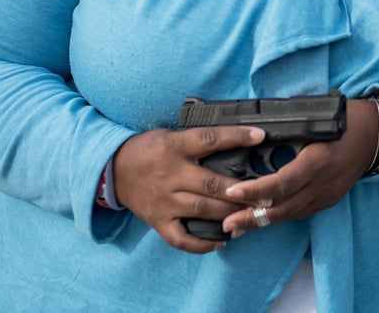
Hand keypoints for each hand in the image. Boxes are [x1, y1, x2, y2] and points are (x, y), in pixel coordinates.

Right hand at [112, 125, 266, 252]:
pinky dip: (202, 243)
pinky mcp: (158, 220)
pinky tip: (222, 242)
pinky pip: (180, 237)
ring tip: (251, 216)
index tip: (260, 136)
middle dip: (241, 191)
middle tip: (266, 196)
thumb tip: (237, 142)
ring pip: (202, 210)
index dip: (236, 137)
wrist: (112, 170)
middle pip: (211, 183)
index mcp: (175, 147)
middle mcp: (171, 174)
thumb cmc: (148, 149)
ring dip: (229, 215)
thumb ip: (198, 141)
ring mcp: (164, 200)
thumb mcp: (171, 135)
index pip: (209, 140)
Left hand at [219, 94, 378, 237]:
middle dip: (253, 217)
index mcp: (318, 160)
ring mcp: (327, 195)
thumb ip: (286, 132)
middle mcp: (323, 183)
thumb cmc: (344, 120)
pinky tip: (260, 218)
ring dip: (262, 222)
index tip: (231, 193)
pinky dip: (278, 217)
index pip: (283, 183)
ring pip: (291, 215)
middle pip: (284, 208)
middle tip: (226, 223)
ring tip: (235, 226)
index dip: (256, 191)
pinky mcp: (329, 200)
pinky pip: (300, 213)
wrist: (375, 135)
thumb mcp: (315, 121)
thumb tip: (250, 139)